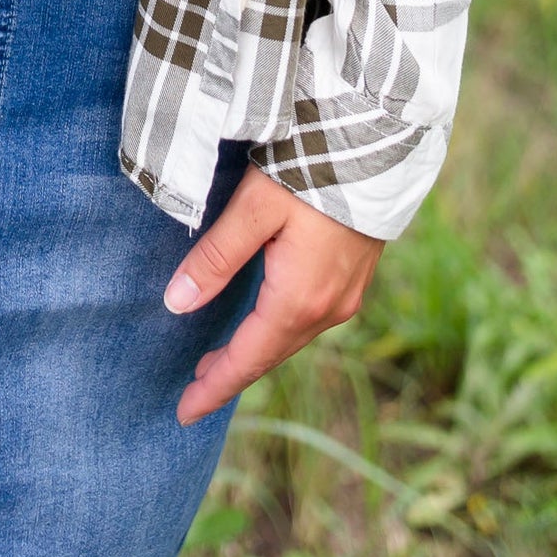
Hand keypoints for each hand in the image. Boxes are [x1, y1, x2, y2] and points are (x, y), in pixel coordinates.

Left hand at [164, 164, 382, 423]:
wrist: (379, 144)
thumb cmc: (310, 169)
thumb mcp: (252, 208)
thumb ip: (216, 257)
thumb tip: (177, 304)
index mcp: (299, 298)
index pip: (247, 357)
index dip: (214, 386)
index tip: (184, 413)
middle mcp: (328, 307)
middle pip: (270, 353)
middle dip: (231, 374)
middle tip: (194, 391)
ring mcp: (347, 294)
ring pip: (291, 336)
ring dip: (256, 352)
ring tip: (219, 361)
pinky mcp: (355, 276)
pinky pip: (309, 319)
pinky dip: (279, 331)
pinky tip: (264, 323)